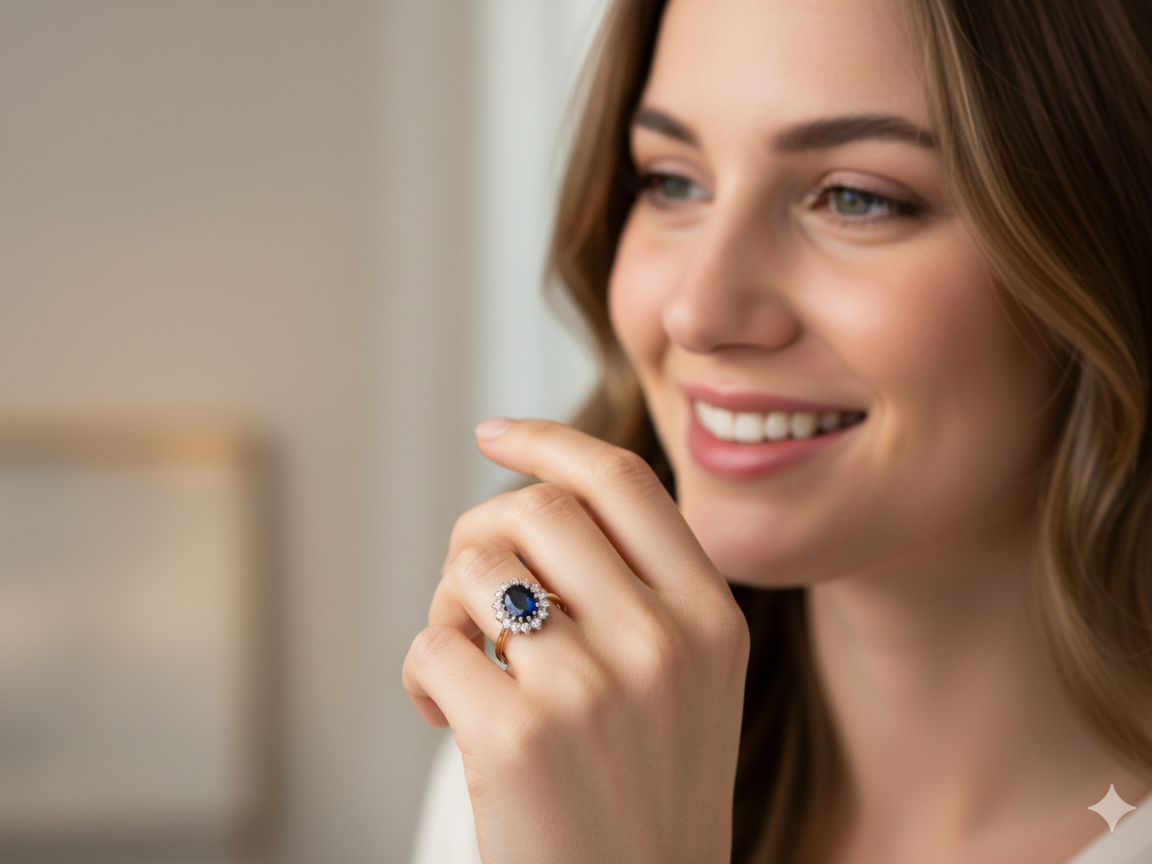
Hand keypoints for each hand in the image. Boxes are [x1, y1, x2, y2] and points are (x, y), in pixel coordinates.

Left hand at [402, 419, 749, 863]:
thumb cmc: (648, 791)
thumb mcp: (690, 679)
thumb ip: (641, 587)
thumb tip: (532, 499)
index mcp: (710, 617)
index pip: (622, 482)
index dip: (548, 440)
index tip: (494, 432)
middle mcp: (661, 641)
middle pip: (535, 511)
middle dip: (480, 535)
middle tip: (468, 593)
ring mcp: (591, 688)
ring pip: (475, 566)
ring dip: (446, 602)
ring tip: (461, 658)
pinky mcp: (518, 738)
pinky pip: (431, 643)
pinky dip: (421, 670)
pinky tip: (439, 712)